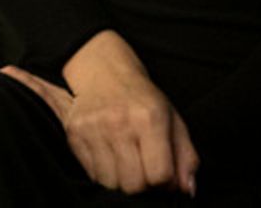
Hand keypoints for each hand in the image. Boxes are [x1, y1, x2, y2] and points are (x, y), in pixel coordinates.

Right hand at [2, 30, 199, 195]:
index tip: (162, 172)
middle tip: (142, 167)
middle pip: (133, 184)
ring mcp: (93, 128)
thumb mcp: (173, 121)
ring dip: (120, 178)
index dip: (165, 181)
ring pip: (110, 182)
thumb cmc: (142, 99)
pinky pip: (92, 173)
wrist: (104, 73)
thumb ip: (186, 157)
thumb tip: (186, 188)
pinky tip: (109, 154)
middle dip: (142, 183)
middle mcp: (119, 123)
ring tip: (124, 161)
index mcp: (149, 119)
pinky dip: (102, 171)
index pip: (159, 175)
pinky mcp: (74, 132)